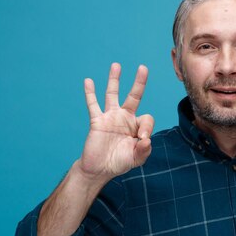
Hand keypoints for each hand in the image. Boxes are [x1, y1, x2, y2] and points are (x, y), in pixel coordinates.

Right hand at [78, 63, 154, 181]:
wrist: (99, 169)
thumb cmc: (119, 162)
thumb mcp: (136, 159)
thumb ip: (144, 150)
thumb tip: (146, 140)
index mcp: (137, 126)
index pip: (147, 119)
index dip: (147, 128)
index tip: (141, 140)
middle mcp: (125, 118)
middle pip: (134, 96)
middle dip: (139, 82)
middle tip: (143, 68)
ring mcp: (110, 117)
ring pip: (112, 94)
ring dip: (114, 80)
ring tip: (116, 65)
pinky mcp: (97, 121)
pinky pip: (93, 105)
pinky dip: (90, 93)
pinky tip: (88, 81)